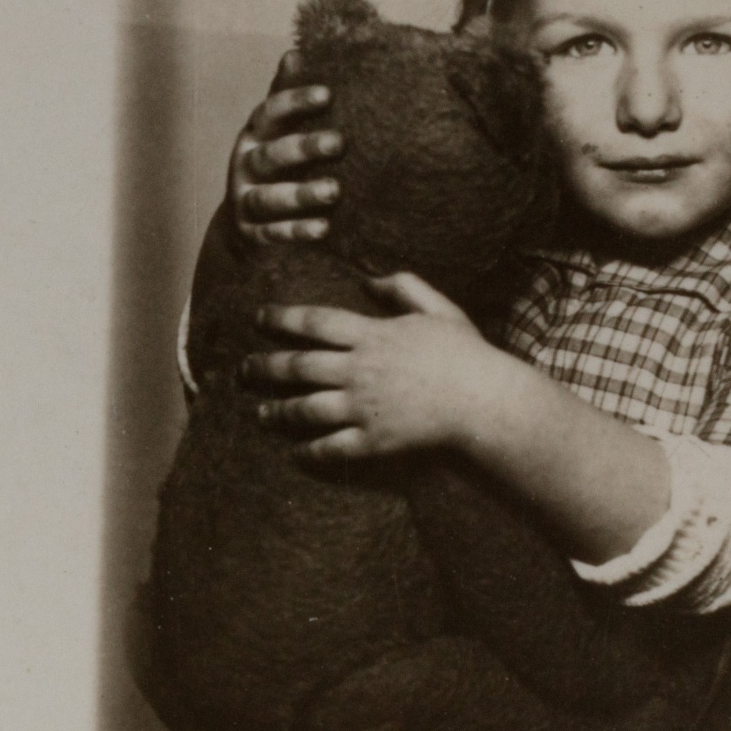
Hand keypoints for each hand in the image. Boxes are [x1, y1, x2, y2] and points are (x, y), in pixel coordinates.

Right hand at [225, 65, 341, 245]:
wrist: (245, 224)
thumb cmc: (274, 166)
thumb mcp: (276, 132)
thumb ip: (286, 97)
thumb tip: (297, 51)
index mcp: (254, 135)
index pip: (270, 113)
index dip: (296, 102)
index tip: (328, 94)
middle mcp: (245, 165)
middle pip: (270, 155)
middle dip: (303, 148)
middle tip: (340, 142)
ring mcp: (245, 201)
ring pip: (269, 197)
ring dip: (300, 194)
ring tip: (334, 190)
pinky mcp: (252, 234)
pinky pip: (272, 233)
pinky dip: (295, 231)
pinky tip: (323, 228)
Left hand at [241, 273, 525, 461]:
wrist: (487, 402)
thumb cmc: (466, 354)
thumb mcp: (440, 310)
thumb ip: (406, 287)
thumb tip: (370, 279)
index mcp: (373, 336)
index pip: (313, 322)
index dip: (280, 318)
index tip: (257, 318)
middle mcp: (360, 371)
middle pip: (297, 366)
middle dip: (263, 367)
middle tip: (242, 370)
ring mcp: (364, 407)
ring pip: (305, 409)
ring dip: (278, 412)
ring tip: (262, 413)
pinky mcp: (374, 440)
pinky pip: (332, 447)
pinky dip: (310, 451)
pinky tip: (296, 452)